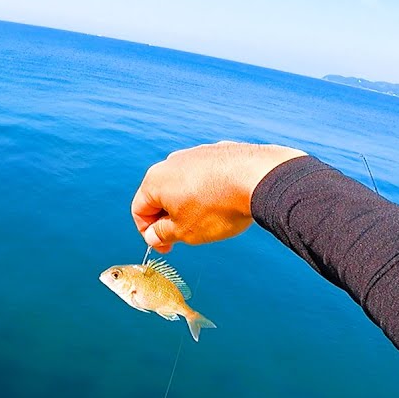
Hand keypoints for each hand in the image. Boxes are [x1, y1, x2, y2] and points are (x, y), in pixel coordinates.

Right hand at [131, 141, 306, 252]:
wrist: (258, 178)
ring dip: (190, 204)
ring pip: (184, 184)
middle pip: (161, 195)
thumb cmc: (218, 207)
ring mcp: (195, 154)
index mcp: (155, 180)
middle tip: (186, 236)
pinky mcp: (218, 151)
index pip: (139, 210)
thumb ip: (162, 234)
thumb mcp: (185, 231)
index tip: (164, 246)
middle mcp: (171, 162)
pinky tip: (225, 202)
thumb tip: (153, 235)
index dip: (148, 233)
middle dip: (170, 218)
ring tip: (210, 220)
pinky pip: (206, 175)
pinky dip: (209, 190)